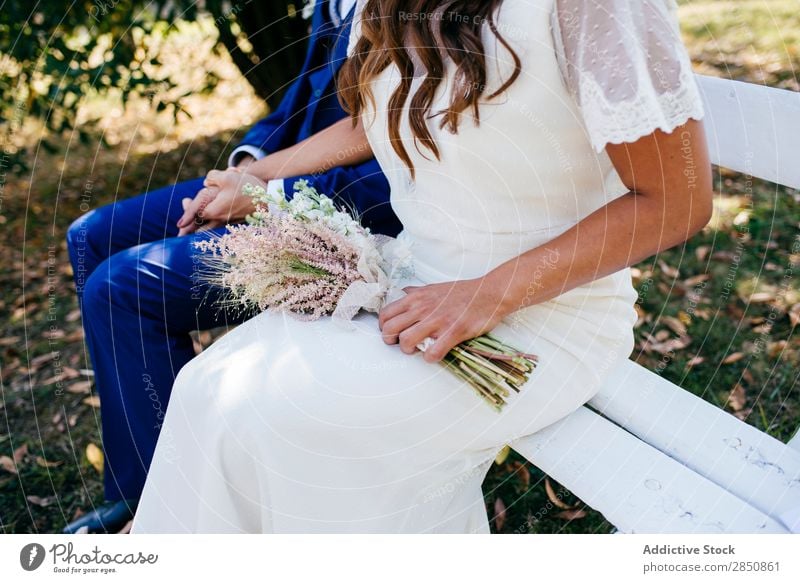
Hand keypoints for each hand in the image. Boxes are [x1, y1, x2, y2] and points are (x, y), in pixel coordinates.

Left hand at [176, 168, 266, 235]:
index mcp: (214, 210)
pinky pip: (221, 225)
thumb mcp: (227, 177)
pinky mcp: (237, 222)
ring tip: (195, 229)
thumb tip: (206, 183)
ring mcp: (229, 223)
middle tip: (182, 234)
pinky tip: (214, 219)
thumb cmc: (247, 188)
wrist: (269, 199)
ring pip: (211, 229)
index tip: (179, 225)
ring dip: (202, 229)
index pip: (196, 215)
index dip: (186, 217)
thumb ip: (212, 178)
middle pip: (201, 229)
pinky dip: (214, 224)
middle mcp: (221, 220)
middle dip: (192, 231)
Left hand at [377, 278, 509, 362]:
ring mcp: (437, 320)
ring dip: (409, 351)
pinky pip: (432, 352)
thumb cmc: (462, 292)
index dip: (384, 328)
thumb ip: (416, 292)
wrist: (488, 293)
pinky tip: (435, 354)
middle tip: (402, 345)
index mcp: (415, 298)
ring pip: (406, 341)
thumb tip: (403, 292)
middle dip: (392, 342)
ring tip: (418, 350)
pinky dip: (430, 358)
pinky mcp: (453, 332)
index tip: (393, 334)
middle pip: (390, 330)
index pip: (385, 315)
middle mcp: (422, 308)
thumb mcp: (433, 287)